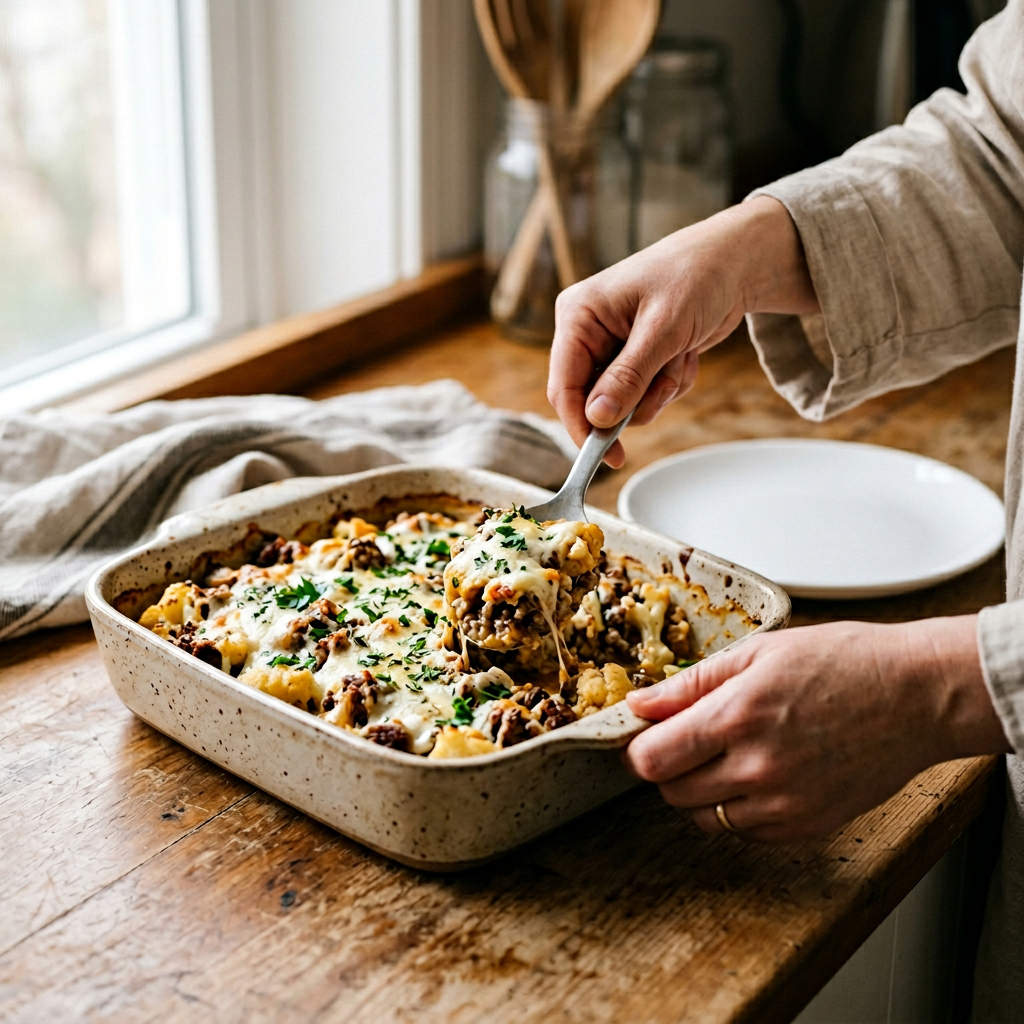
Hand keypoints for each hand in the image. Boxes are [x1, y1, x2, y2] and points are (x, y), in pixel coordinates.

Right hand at [547, 196, 819, 466]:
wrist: (733, 262)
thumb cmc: (695, 276)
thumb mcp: (663, 329)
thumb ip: (628, 377)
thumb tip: (597, 419)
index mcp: (578, 316)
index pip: (564, 386)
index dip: (582, 425)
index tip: (606, 455)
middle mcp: (587, 333)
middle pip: (593, 400)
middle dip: (634, 401)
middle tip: (664, 387)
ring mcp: (611, 347)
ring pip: (623, 403)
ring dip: (658, 391)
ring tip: (680, 356)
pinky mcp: (635, 358)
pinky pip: (645, 395)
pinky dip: (670, 383)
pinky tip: (685, 353)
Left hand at [622, 616, 1009, 841]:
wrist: (917, 695)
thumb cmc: (844, 662)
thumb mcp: (759, 653)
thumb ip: (691, 683)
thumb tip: (639, 704)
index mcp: (737, 716)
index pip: (650, 760)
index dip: (638, 748)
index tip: (644, 736)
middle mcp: (756, 767)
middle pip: (670, 793)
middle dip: (667, 767)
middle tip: (687, 740)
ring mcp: (783, 804)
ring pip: (703, 818)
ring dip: (699, 791)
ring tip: (726, 755)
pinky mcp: (807, 826)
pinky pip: (744, 832)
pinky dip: (737, 809)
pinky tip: (757, 774)